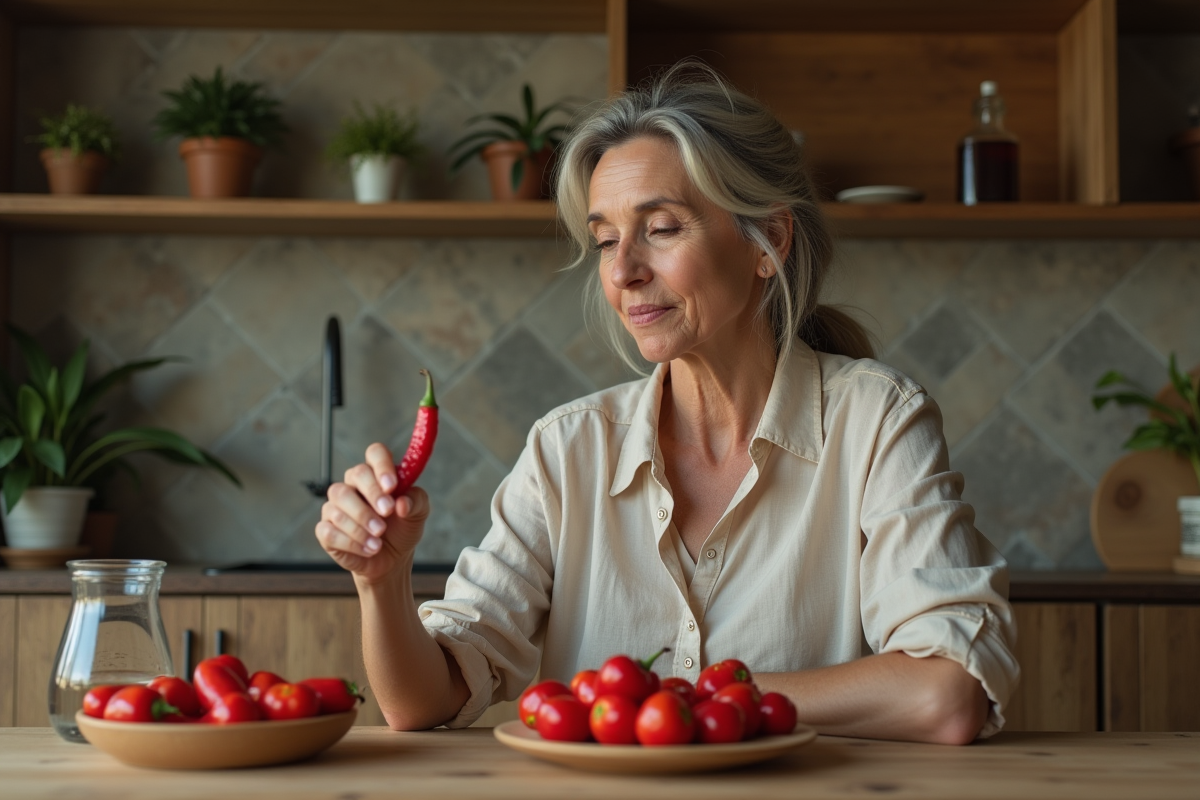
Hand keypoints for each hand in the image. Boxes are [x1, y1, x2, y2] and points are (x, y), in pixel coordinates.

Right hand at [315, 443, 430, 583]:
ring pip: (339, 502)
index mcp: (378, 474)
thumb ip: (417, 502)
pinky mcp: (325, 529)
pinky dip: (351, 542)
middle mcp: (354, 485)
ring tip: (379, 540)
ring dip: (361, 523)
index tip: (392, 486)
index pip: (375, 453)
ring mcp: (336, 506)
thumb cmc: (403, 529)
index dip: (382, 465)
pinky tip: (368, 549)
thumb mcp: (419, 514)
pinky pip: (328, 530)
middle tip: (387, 513)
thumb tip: (402, 502)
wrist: (392, 559)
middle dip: (373, 494)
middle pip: (355, 474)